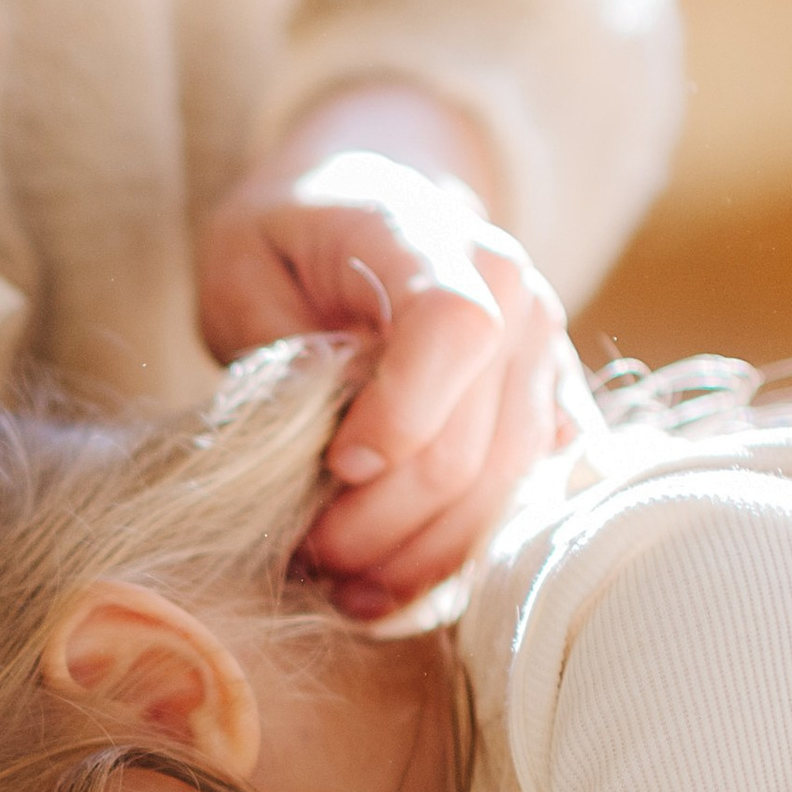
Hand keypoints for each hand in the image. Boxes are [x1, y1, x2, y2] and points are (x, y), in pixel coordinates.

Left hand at [197, 135, 584, 620]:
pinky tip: (391, 581)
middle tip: (310, 554)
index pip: (454, 331)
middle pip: (478, 443)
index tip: (334, 465)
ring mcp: (542, 357)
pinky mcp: (548, 410)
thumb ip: (280, 340)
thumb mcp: (243, 265)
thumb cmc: (287, 242)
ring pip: (506, 489)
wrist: (360, 205)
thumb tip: (327, 419)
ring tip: (345, 586)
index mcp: (434, 240)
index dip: (400, 417)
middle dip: (386, 521)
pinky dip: (453, 554)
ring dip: (421, 557)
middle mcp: (514, 297)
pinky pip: (521, 501)